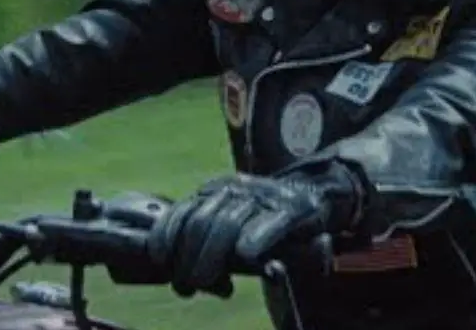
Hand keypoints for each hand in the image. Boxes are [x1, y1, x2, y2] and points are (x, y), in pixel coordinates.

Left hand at [147, 160, 367, 298]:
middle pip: (200, 222)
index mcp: (214, 191)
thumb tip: (165, 263)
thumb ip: (203, 239)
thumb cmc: (264, 220)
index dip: (166, 237)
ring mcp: (261, 198)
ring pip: (227, 223)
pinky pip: (268, 222)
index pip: (181, 211)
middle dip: (188, 259)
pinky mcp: (289, 209)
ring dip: (212, 257)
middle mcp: (233, 189)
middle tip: (186, 286)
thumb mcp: (230, 224)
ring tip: (211, 284)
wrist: (314, 195)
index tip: (161, 263)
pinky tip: (247, 253)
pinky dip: (256, 236)